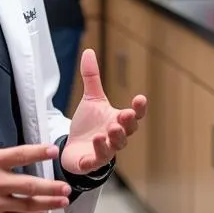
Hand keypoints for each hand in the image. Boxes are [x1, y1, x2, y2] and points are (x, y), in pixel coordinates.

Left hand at [60, 49, 146, 174]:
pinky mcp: (92, 161)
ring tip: (111, 128)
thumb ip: (91, 77)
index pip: (134, 116)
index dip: (138, 108)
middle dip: (127, 124)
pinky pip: (98, 158)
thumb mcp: (91, 99)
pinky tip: (97, 140)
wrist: (73, 148)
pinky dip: (99, 151)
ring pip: (115, 146)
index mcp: (118, 121)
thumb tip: (88, 51)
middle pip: (127, 132)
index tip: (140, 98)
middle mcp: (115, 136)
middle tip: (125, 114)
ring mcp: (105, 150)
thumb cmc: (88, 125)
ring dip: (115, 137)